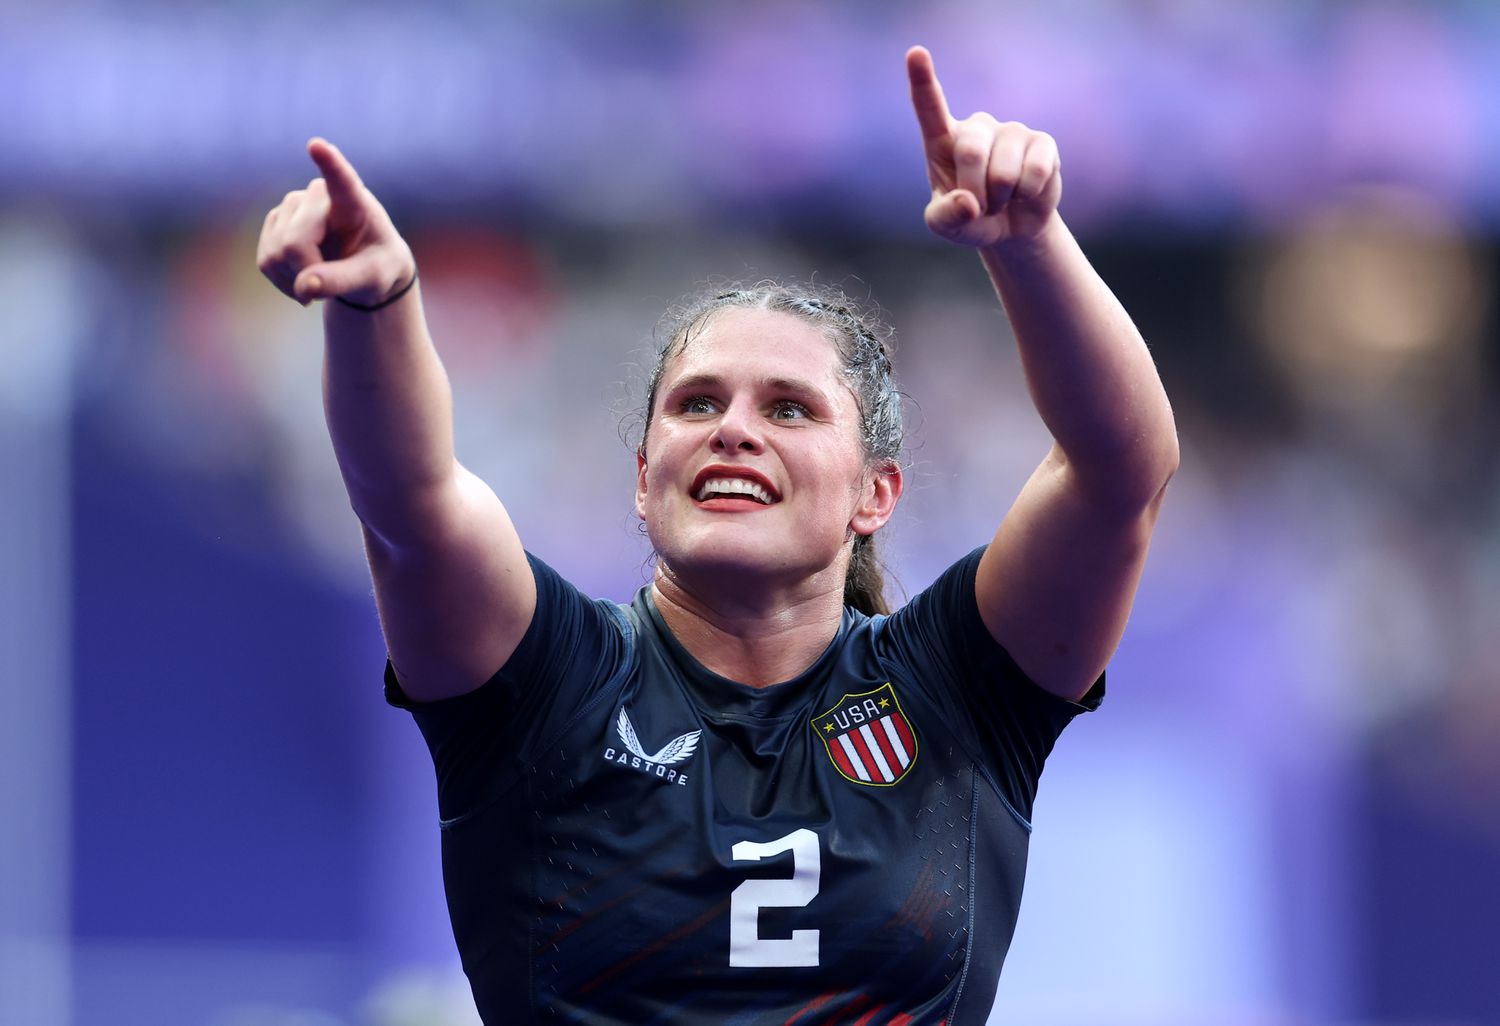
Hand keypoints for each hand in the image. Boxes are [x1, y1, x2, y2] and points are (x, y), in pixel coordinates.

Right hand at [256, 138, 414, 306]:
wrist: (364, 266)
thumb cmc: (377, 267)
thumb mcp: (373, 279)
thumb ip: (342, 282)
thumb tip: (304, 287)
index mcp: (354, 203)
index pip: (342, 180)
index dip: (330, 164)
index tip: (318, 146)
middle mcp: (318, 196)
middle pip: (294, 244)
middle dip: (308, 273)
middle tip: (335, 285)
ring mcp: (291, 206)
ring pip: (276, 254)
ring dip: (296, 280)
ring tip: (323, 279)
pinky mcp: (274, 222)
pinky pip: (266, 261)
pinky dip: (284, 281)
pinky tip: (304, 280)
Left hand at [906, 46, 1061, 247]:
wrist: (1011, 227)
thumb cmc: (970, 219)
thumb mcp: (946, 227)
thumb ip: (946, 217)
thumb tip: (969, 202)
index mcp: (944, 141)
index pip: (930, 107)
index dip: (923, 80)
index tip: (916, 53)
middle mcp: (977, 128)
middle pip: (970, 152)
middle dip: (975, 191)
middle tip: (980, 207)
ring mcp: (1011, 131)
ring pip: (1004, 172)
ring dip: (1002, 199)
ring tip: (1003, 199)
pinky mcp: (1042, 142)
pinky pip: (1035, 172)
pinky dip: (1028, 195)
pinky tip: (1026, 192)